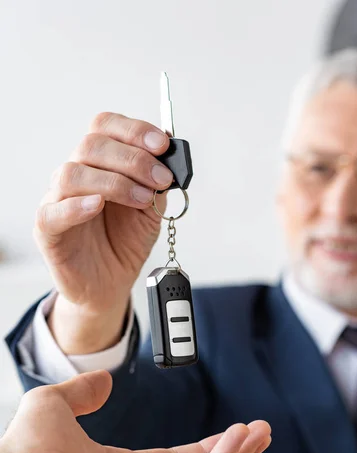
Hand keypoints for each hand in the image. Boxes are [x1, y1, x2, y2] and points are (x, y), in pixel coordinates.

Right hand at [34, 114, 172, 353]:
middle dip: (134, 159)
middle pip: (92, 145)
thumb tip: (171, 160)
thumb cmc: (126, 243)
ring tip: (141, 199)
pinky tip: (98, 205)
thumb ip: (157, 185)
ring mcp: (58, 200)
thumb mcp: (151, 211)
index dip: (134, 130)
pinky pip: (53, 212)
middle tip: (161, 178)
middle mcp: (76, 175)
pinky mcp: (48, 231)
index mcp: (100, 163)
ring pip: (72, 173)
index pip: (106, 127)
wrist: (111, 284)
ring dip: (114, 182)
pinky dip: (76, 206)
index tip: (162, 145)